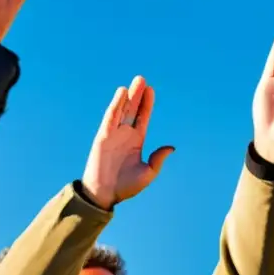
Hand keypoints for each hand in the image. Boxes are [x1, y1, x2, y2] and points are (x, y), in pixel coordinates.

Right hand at [81, 77, 174, 209]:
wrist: (105, 195)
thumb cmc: (126, 187)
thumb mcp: (147, 173)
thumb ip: (158, 159)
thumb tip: (171, 147)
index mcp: (136, 142)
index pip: (143, 118)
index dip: (146, 104)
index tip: (151, 90)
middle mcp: (125, 135)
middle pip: (132, 110)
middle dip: (138, 95)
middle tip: (142, 79)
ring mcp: (113, 135)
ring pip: (122, 110)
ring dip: (128, 96)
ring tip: (135, 82)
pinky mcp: (102, 137)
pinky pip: (110, 118)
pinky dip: (116, 105)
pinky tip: (122, 94)